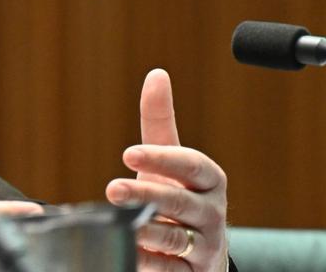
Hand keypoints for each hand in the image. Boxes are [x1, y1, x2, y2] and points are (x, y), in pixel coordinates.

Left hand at [105, 69, 228, 271]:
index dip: (162, 158)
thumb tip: (157, 74)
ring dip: (148, 230)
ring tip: (124, 224)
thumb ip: (159, 121)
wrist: (199, 255)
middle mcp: (212, 213)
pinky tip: (130, 254)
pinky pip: (170, 270)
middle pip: (180, 201)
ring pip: (176, 238)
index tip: (128, 153)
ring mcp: (205, 246)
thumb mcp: (168, 161)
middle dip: (146, 195)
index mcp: (209, 180)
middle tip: (113, 188)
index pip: (190, 164)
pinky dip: (150, 264)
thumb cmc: (178, 196)